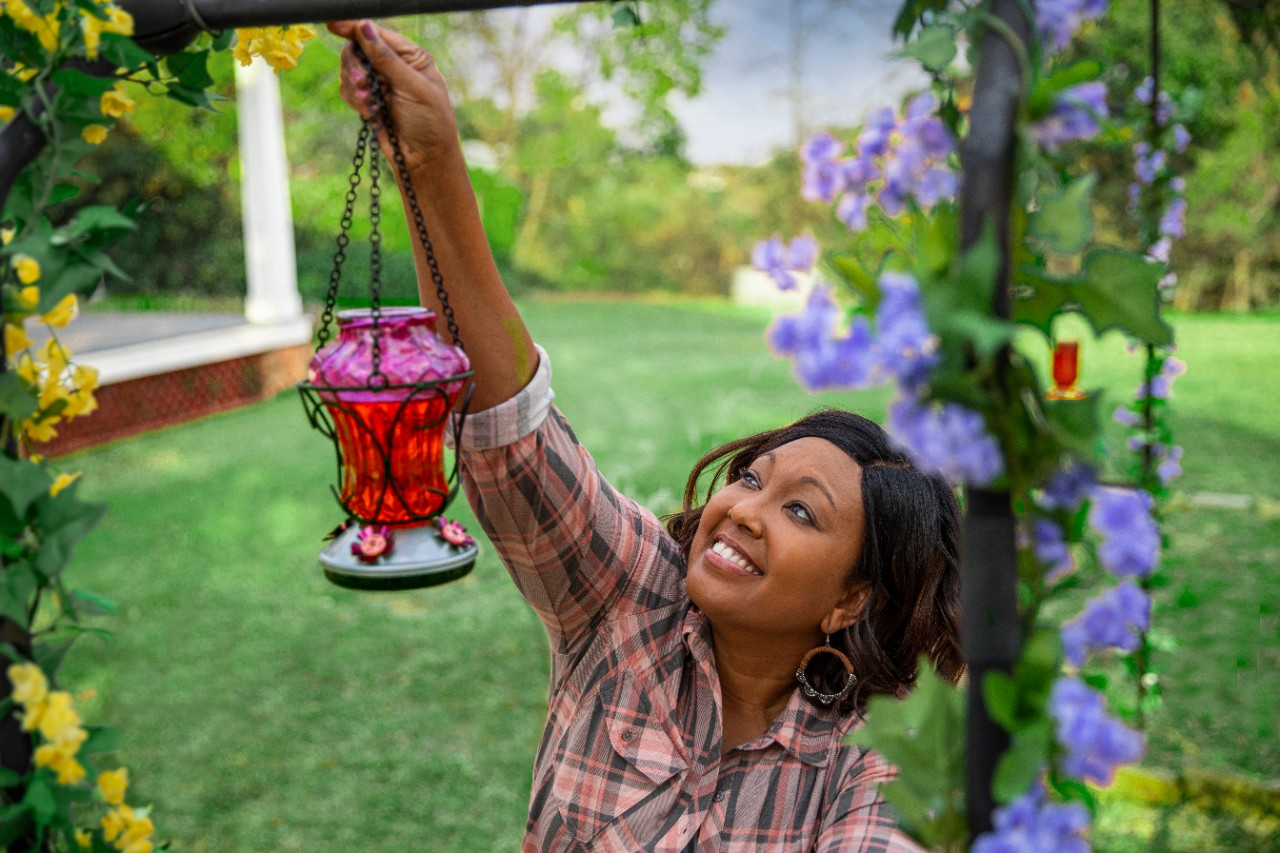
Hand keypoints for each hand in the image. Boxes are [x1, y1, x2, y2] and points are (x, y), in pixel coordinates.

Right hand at [328, 19, 460, 174]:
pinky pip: (348, 90)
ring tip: (371, 103)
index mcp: (410, 56)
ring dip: (355, 85)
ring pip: (348, 70)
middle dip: (355, 65)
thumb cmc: (430, 122)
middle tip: (363, 82)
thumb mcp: (412, 87)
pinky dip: (354, 100)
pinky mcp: (367, 100)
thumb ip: (386, 58)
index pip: (377, 33)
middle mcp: (392, 65)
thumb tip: (364, 26)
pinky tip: (371, 112)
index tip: (334, 27)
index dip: (355, 28)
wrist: (425, 159)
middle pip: (357, 49)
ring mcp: (378, 83)